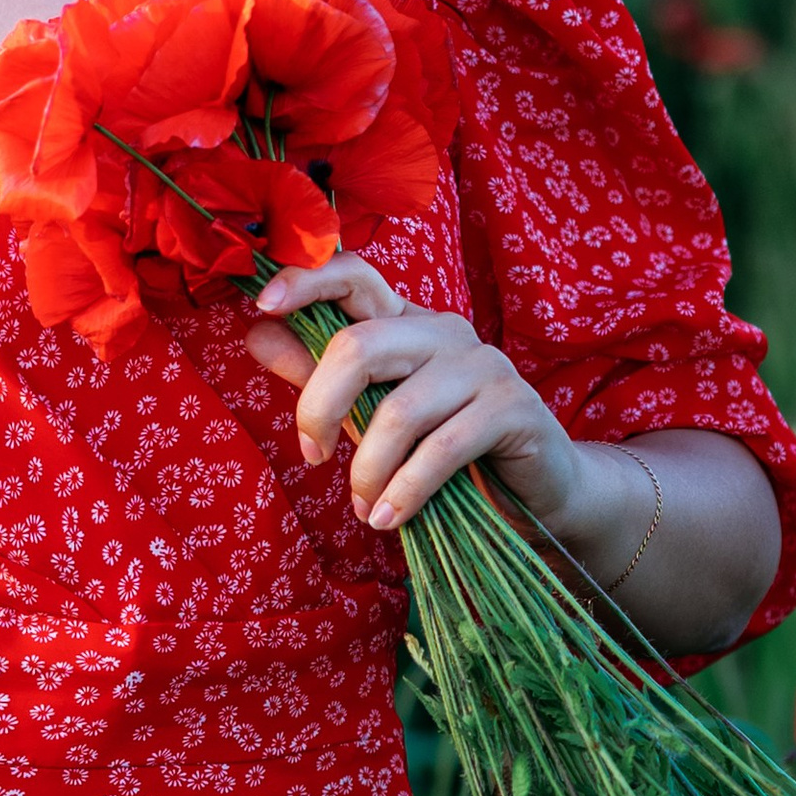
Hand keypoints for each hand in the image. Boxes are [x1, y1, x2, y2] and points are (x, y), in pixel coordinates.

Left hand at [244, 253, 580, 535]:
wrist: (536, 493)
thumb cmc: (446, 453)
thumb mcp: (373, 415)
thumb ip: (320, 375)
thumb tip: (258, 333)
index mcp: (407, 322)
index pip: (355, 277)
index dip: (307, 281)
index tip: (263, 306)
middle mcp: (445, 331)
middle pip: (361, 346)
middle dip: (321, 407)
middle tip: (314, 455)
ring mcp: (483, 365)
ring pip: (398, 410)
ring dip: (368, 471)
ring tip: (364, 509)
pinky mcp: (513, 407)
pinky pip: (442, 448)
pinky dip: (406, 491)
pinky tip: (388, 519)